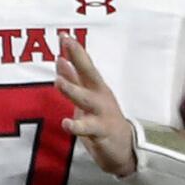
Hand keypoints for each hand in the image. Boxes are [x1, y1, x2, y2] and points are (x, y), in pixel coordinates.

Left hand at [56, 34, 136, 176]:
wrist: (125, 149)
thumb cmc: (103, 119)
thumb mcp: (88, 96)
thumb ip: (73, 79)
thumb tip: (60, 59)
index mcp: (95, 87)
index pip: (84, 64)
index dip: (75, 50)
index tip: (64, 34)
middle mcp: (100, 96)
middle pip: (89, 73)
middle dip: (78, 58)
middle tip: (67, 44)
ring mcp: (101, 113)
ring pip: (86, 99)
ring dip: (72, 90)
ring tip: (59, 82)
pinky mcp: (101, 132)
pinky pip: (88, 128)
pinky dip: (77, 125)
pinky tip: (66, 123)